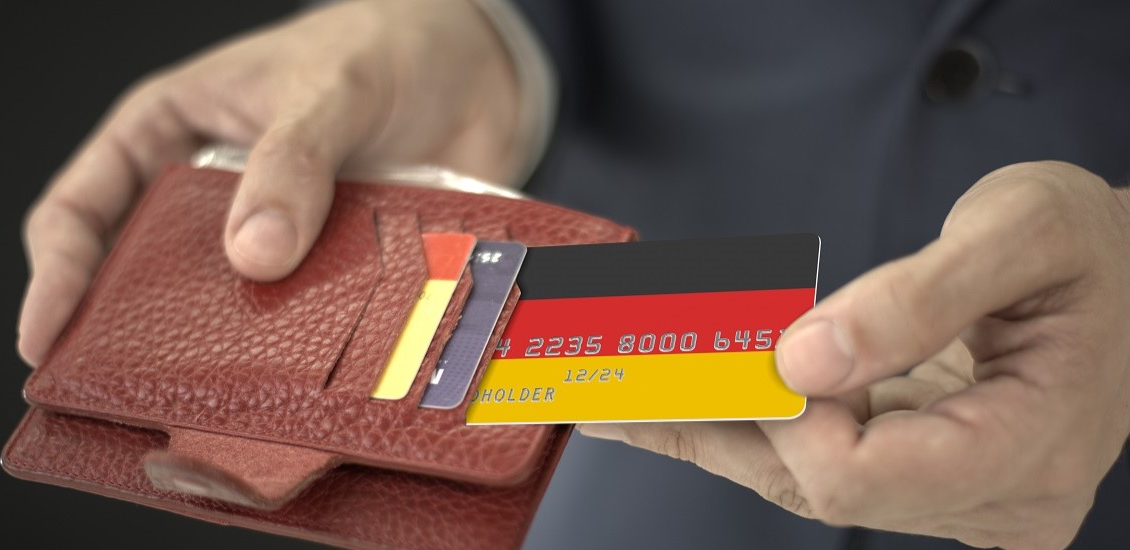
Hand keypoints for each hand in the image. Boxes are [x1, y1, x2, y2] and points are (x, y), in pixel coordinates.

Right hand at [18, 0, 519, 365]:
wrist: (475, 65)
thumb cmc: (379, 49)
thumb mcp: (327, 88)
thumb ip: (292, 158)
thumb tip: (253, 254)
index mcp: (171, 133)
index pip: (83, 208)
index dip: (57, 275)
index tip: (46, 338)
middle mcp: (212, 196)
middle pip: (147, 275)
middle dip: (137, 332)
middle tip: (133, 391)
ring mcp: (274, 238)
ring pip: (229, 309)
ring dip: (232, 350)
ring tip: (228, 398)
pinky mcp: (332, 269)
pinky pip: (309, 320)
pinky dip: (310, 349)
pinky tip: (316, 381)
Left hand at [580, 161, 1129, 548]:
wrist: (1128, 278)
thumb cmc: (1090, 251)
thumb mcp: (1025, 235)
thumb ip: (917, 301)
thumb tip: (801, 360)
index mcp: (1029, 453)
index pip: (864, 472)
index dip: (784, 415)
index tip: (729, 347)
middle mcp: (989, 501)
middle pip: (812, 484)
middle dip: (709, 421)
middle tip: (603, 378)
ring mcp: (951, 499)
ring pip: (796, 477)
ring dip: (703, 426)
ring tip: (607, 393)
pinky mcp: (918, 475)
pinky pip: (810, 459)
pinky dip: (738, 423)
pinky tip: (664, 402)